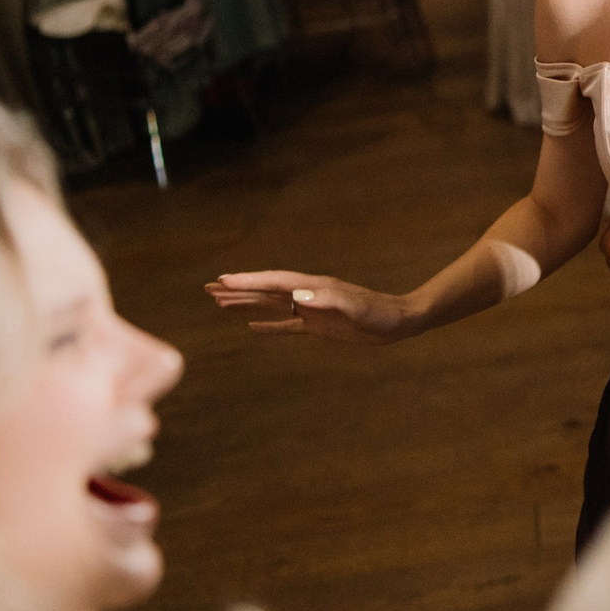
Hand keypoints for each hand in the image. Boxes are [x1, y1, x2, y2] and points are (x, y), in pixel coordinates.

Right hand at [204, 271, 418, 344]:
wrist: (401, 321)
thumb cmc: (381, 314)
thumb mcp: (356, 309)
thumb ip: (328, 301)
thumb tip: (296, 296)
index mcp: (314, 288)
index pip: (274, 283)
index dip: (248, 282)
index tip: (222, 281)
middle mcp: (309, 295)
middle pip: (267, 291)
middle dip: (238, 289)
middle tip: (208, 288)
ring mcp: (313, 310)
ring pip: (272, 305)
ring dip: (247, 304)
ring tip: (221, 303)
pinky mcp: (320, 325)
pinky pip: (287, 325)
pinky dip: (268, 327)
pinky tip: (252, 329)